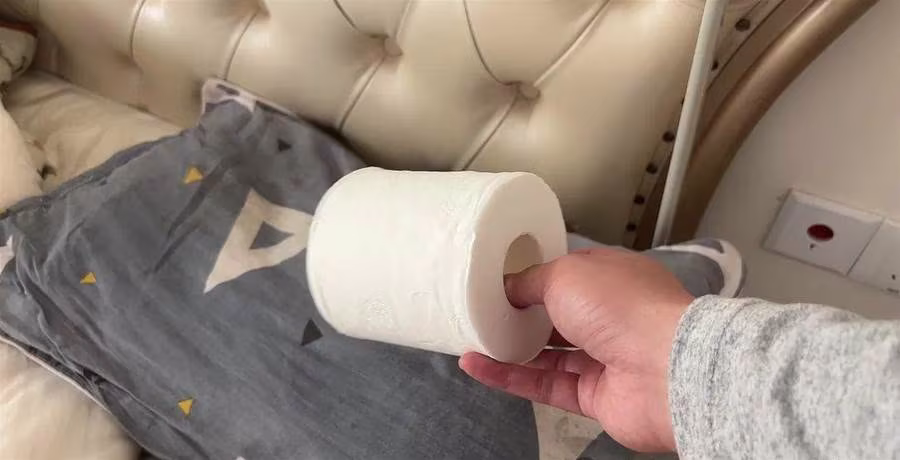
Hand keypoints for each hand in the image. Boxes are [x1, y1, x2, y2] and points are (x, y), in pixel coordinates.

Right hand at [459, 247, 693, 451]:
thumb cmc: (624, 308)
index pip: (569, 274)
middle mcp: (613, 317)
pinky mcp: (595, 397)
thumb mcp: (566, 274)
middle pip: (558, 316)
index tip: (500, 280)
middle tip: (481, 311)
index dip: (535, 276)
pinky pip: (546, 385)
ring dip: (510, 348)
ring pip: (549, 354)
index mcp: (614, 278)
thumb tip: (509, 287)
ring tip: (471, 339)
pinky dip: (510, 378)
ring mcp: (605, 359)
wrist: (665, 370)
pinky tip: (477, 367)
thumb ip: (531, 280)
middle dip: (521, 315)